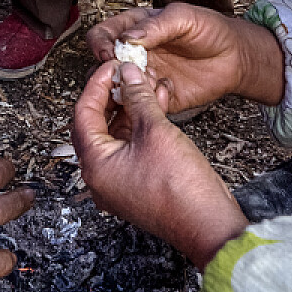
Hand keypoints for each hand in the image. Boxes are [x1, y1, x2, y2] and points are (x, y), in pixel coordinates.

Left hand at [73, 60, 246, 268]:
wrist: (208, 225)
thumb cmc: (180, 188)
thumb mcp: (155, 131)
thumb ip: (138, 98)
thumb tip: (127, 74)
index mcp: (94, 164)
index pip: (83, 113)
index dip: (97, 84)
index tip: (111, 66)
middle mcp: (100, 176)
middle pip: (98, 123)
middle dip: (115, 95)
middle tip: (128, 73)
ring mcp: (119, 182)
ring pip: (118, 134)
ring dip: (132, 108)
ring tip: (148, 84)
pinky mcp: (137, 183)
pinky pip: (132, 147)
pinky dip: (142, 126)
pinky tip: (158, 105)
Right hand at [87, 2, 284, 113]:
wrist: (234, 57)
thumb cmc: (210, 30)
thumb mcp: (184, 17)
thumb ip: (155, 25)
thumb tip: (128, 38)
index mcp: (134, 28)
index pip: (102, 36)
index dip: (100, 45)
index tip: (109, 54)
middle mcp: (133, 54)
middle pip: (102, 66)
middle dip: (108, 73)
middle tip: (124, 74)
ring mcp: (143, 77)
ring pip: (116, 90)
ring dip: (125, 90)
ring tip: (147, 84)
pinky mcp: (156, 98)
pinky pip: (140, 105)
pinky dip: (146, 102)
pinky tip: (165, 91)